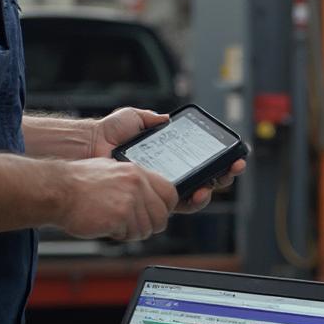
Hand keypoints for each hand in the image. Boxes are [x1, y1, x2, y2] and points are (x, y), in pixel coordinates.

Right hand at [55, 158, 176, 241]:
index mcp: (136, 172)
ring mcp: (129, 201)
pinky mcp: (120, 217)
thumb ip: (133, 182)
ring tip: (113, 223)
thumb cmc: (77, 183)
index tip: (158, 213)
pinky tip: (106, 225)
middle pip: (162, 216)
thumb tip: (150, 197)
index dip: (166, 208)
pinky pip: (130, 235)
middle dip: (150, 225)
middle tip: (133, 225)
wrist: (56, 191)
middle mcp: (136, 184)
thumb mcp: (111, 170)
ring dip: (131, 232)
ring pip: (146, 229)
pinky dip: (119, 235)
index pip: (170, 192)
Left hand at [87, 105, 246, 214]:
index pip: (201, 160)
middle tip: (233, 167)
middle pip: (206, 179)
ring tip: (214, 182)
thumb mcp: (134, 118)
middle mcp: (170, 174)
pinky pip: (178, 205)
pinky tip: (198, 192)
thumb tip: (167, 118)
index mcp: (170, 156)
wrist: (90, 147)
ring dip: (212, 189)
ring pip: (197, 195)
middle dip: (225, 174)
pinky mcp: (154, 200)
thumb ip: (151, 118)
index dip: (220, 159)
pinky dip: (193, 200)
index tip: (232, 154)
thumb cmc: (109, 134)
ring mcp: (163, 189)